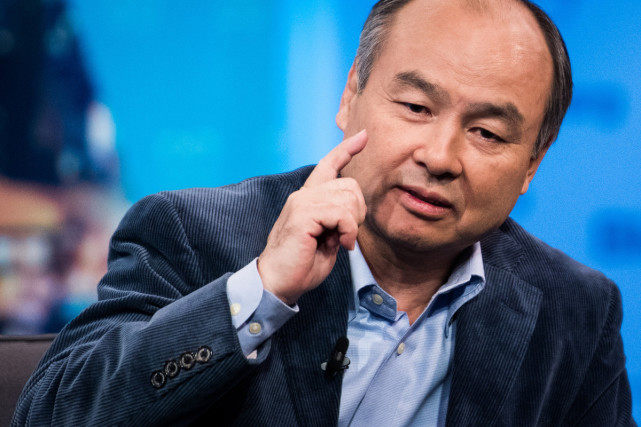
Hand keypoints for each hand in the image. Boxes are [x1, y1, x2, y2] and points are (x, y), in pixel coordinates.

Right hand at [258, 130, 367, 304]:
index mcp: (308, 198)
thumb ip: (338, 220)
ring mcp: (301, 203)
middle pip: (350, 185)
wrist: (277, 283)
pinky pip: (342, 214)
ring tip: (341, 242)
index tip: (363, 136)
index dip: (346, 149)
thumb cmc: (301, 266)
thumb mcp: (327, 239)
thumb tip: (352, 213)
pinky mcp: (303, 215)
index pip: (328, 165)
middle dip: (358, 211)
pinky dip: (348, 231)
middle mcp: (303, 195)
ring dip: (353, 225)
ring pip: (348, 198)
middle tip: (347, 235)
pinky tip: (340, 245)